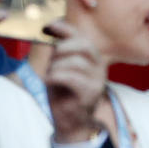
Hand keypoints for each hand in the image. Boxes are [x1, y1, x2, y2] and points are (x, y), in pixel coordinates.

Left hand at [44, 21, 107, 143]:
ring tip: (50, 76)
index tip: (49, 26)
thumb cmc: (63, 94)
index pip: (82, 36)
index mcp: (92, 57)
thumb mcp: (59, 68)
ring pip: (75, 61)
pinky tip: (49, 81)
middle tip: (51, 59)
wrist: (70, 121)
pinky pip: (71, 77)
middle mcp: (99, 65)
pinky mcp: (91, 92)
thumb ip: (57, 52)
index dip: (66, 28)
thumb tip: (49, 31)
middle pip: (84, 45)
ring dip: (56, 67)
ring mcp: (97, 79)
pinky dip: (55, 76)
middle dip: (63, 47)